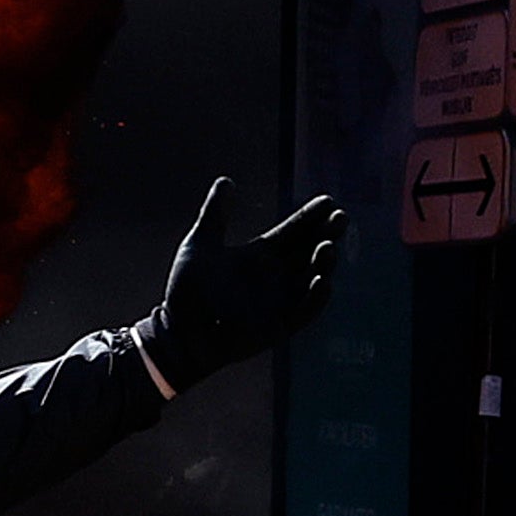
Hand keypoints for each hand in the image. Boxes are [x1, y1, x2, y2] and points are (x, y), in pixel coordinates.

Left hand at [141, 179, 344, 390]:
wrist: (176, 334)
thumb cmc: (186, 291)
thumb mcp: (200, 246)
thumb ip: (215, 215)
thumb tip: (225, 181)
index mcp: (262, 254)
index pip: (296, 230)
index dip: (312, 216)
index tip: (328, 201)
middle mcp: (277, 275)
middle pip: (311, 249)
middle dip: (328, 233)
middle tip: (339, 218)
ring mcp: (280, 300)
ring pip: (313, 278)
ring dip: (324, 263)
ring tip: (327, 247)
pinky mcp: (278, 326)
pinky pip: (305, 311)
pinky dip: (315, 298)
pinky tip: (321, 282)